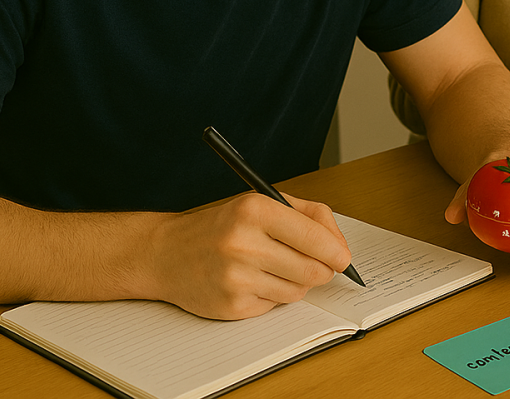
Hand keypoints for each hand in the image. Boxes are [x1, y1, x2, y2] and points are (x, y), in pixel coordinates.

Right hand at [146, 192, 352, 319]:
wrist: (165, 254)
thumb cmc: (221, 226)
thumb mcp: (260, 203)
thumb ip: (308, 216)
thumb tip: (340, 247)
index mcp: (255, 210)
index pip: (314, 236)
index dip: (337, 252)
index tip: (344, 258)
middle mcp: (243, 243)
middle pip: (313, 269)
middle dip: (321, 269)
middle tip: (314, 264)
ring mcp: (236, 278)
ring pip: (298, 290)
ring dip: (296, 282)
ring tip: (273, 267)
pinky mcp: (231, 306)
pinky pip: (275, 306)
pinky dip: (273, 295)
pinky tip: (252, 281)